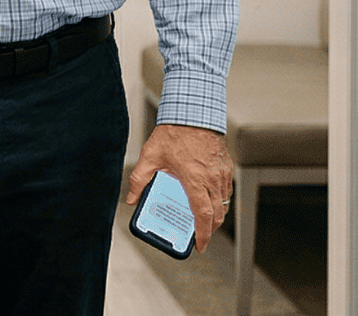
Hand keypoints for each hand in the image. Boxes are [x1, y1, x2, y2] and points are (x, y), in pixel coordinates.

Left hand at [126, 123, 232, 252]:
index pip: (203, 214)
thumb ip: (139, 179)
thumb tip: (132, 198)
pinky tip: (209, 198)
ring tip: (202, 219)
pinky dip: (220, 199)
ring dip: (215, 215)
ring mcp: (221, 173)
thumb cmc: (174, 133)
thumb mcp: (150, 157)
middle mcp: (212, 178)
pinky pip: (226, 190)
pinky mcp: (226, 167)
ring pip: (223, 203)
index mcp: (195, 179)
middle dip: (209, 228)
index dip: (203, 233)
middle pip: (217, 214)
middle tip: (199, 235)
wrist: (192, 113)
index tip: (200, 245)